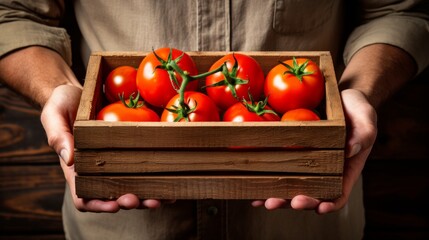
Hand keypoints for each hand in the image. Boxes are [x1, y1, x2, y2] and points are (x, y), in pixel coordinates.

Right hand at [41, 84, 162, 211]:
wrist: (76, 93)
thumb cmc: (61, 104)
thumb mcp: (54, 115)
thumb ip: (58, 136)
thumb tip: (70, 160)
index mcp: (76, 168)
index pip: (84, 196)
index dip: (99, 204)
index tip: (115, 205)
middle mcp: (96, 170)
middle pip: (112, 196)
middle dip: (130, 202)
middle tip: (146, 200)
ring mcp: (113, 162)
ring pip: (130, 186)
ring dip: (147, 196)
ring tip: (164, 198)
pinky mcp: (127, 151)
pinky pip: (140, 168)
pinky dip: (155, 178)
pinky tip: (171, 180)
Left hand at [252, 89, 376, 213]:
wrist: (341, 98)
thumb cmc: (358, 111)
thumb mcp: (366, 120)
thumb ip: (363, 135)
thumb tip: (351, 150)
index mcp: (345, 170)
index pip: (339, 193)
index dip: (329, 204)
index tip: (319, 208)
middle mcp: (325, 172)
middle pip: (311, 195)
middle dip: (295, 202)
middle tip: (278, 203)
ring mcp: (308, 165)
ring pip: (293, 188)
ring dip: (278, 197)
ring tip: (263, 201)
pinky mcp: (294, 155)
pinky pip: (281, 170)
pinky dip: (268, 180)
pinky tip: (254, 189)